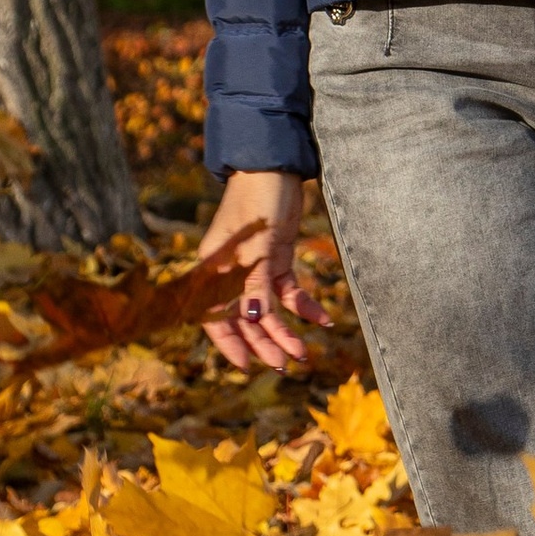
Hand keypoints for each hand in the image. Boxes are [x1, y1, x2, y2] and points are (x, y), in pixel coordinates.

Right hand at [198, 170, 326, 371]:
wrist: (275, 168)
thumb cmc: (255, 203)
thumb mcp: (257, 248)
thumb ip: (255, 286)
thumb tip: (256, 320)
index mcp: (212, 272)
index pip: (215, 317)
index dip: (229, 344)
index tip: (246, 367)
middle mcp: (230, 274)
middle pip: (246, 318)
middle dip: (265, 343)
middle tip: (285, 365)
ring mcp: (255, 268)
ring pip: (269, 309)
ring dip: (285, 331)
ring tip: (304, 354)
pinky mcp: (276, 259)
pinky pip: (288, 290)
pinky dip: (303, 305)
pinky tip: (322, 320)